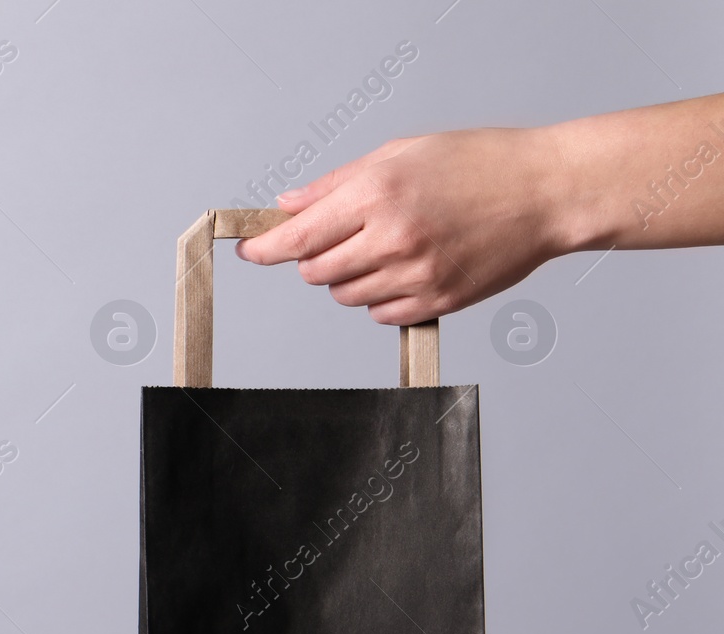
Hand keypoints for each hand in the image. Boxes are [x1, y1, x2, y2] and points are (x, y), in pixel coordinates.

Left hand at [234, 128, 570, 324]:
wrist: (547, 191)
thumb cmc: (479, 163)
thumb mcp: (401, 153)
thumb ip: (336, 184)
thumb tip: (288, 207)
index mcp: (376, 195)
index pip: (296, 237)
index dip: (265, 249)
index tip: (252, 251)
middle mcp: (391, 238)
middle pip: (314, 272)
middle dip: (315, 258)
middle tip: (342, 236)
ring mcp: (415, 275)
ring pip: (344, 296)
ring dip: (349, 277)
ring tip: (386, 246)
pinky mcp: (437, 302)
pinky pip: (380, 314)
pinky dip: (381, 298)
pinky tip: (406, 268)